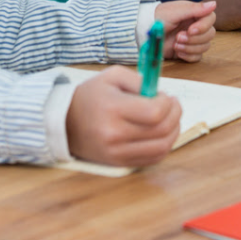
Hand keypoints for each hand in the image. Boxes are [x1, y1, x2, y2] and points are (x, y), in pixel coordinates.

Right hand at [66, 65, 180, 165]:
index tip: (166, 96)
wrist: (65, 122)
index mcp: (113, 109)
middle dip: (176, 115)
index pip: (155, 113)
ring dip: (174, 132)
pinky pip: (152, 159)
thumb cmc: (91, 95)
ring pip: (161, 148)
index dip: (168, 104)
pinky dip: (164, 146)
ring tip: (171, 119)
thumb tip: (161, 94)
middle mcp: (115, 134)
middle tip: (174, 105)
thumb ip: (139, 80)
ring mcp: (117, 153)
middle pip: (162, 131)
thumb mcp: (112, 76)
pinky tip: (162, 133)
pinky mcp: (119, 164)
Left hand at [154, 0, 216, 61]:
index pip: (211, 19)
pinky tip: (177, 51)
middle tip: (178, 37)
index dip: (204, 26)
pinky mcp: (187, 51)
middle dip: (195, 38)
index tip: (191, 30)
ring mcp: (192, 40)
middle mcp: (195, 26)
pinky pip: (197, 57)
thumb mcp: (175, 11)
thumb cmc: (158, 18)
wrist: (144, 33)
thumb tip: (214, 4)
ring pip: (205, 46)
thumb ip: (195, 9)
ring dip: (190, 47)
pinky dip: (188, 55)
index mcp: (194, 14)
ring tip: (176, 43)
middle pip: (210, 34)